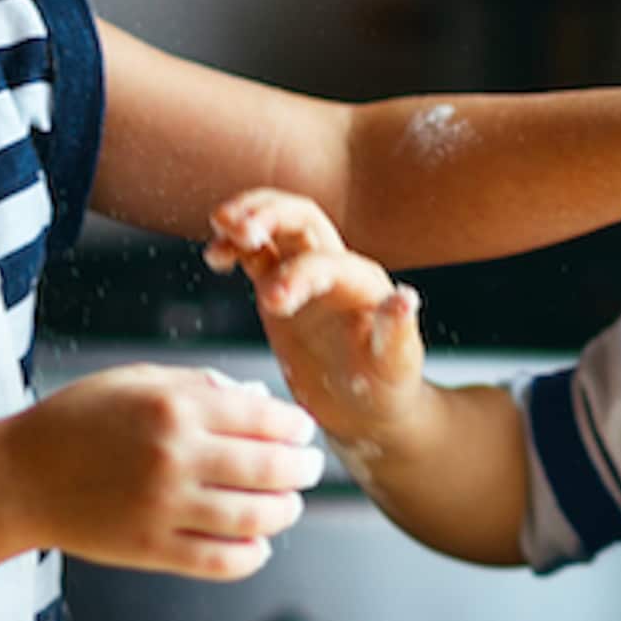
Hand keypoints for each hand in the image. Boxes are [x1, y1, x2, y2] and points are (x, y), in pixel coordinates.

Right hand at [6, 363, 323, 578]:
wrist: (16, 477)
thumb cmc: (78, 421)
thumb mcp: (135, 381)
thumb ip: (198, 387)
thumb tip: (257, 401)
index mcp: (174, 407)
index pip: (264, 419)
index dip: (295, 428)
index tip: (302, 432)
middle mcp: (175, 456)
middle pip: (270, 469)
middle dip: (303, 469)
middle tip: (311, 468)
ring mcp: (164, 507)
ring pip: (253, 517)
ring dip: (285, 511)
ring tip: (289, 505)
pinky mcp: (150, 549)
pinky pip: (220, 560)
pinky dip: (251, 554)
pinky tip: (257, 544)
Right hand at [206, 188, 428, 443]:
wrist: (368, 405)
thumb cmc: (386, 386)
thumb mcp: (395, 365)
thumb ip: (397, 331)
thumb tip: (405, 298)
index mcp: (362, 283)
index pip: (326, 261)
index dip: (298, 274)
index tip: (272, 302)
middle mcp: (335, 267)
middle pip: (301, 217)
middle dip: (269, 215)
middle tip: (237, 229)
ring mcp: (305, 273)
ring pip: (275, 225)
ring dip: (247, 217)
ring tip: (219, 226)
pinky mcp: (280, 286)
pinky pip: (255, 253)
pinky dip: (234, 246)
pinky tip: (215, 255)